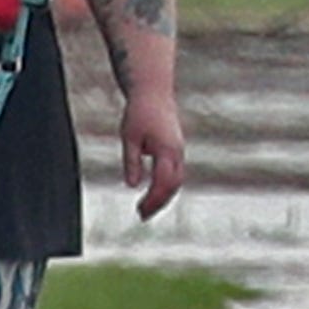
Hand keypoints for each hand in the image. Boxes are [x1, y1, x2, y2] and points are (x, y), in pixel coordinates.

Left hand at [119, 89, 185, 218]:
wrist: (154, 92)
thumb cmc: (139, 112)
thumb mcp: (129, 137)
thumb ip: (132, 161)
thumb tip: (133, 185)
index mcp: (167, 149)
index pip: (163, 182)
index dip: (152, 200)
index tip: (139, 211)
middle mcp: (177, 152)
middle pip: (173, 185)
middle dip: (159, 203)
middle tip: (141, 216)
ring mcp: (179, 151)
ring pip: (177, 180)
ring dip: (163, 196)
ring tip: (146, 209)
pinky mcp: (176, 149)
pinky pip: (175, 173)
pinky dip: (166, 186)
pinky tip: (153, 193)